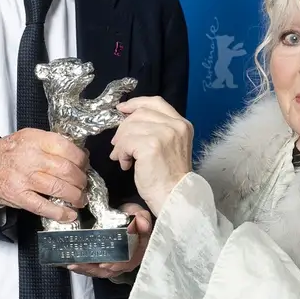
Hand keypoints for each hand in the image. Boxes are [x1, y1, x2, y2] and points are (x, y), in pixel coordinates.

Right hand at [0, 129, 87, 224]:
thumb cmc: (10, 152)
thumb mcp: (31, 137)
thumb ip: (54, 143)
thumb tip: (81, 154)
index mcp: (36, 140)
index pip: (67, 148)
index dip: (81, 159)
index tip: (85, 165)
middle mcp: (31, 158)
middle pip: (67, 170)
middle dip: (81, 180)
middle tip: (83, 183)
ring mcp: (25, 179)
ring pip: (59, 188)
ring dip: (75, 196)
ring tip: (79, 198)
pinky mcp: (20, 196)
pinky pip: (44, 207)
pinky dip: (60, 213)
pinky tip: (69, 214)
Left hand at [67, 202, 151, 279]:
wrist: (127, 217)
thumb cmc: (134, 218)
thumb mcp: (140, 215)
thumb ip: (143, 218)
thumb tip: (142, 223)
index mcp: (137, 253)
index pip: (127, 263)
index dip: (116, 265)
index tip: (104, 265)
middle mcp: (126, 262)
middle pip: (109, 271)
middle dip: (94, 269)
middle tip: (80, 264)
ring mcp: (114, 263)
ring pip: (99, 271)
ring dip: (85, 269)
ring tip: (72, 264)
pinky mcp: (105, 262)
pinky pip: (94, 268)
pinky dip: (83, 268)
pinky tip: (72, 264)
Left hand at [109, 97, 192, 216]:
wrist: (174, 196)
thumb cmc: (169, 176)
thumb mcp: (168, 145)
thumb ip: (155, 130)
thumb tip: (127, 121)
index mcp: (182, 124)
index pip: (156, 102)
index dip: (136, 103)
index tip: (122, 109)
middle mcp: (175, 125)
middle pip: (140, 113)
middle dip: (124, 128)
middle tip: (118, 144)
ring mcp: (164, 134)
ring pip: (130, 128)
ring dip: (121, 144)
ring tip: (122, 158)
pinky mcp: (151, 145)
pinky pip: (126, 142)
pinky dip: (121, 153)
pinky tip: (126, 164)